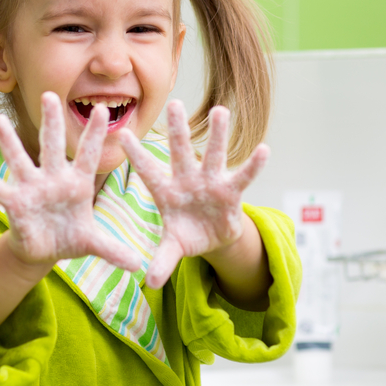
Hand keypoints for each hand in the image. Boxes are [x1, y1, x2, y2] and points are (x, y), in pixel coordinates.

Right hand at [0, 91, 141, 272]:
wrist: (44, 251)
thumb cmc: (70, 238)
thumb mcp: (92, 244)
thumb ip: (112, 250)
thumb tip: (138, 266)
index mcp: (77, 184)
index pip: (87, 154)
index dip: (94, 134)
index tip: (101, 110)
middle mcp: (53, 179)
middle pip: (51, 146)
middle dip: (51, 122)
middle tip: (49, 95)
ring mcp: (32, 189)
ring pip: (20, 161)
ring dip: (9, 142)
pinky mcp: (14, 203)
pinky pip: (0, 189)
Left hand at [118, 100, 268, 288]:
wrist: (211, 238)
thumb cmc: (186, 235)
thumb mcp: (172, 248)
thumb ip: (162, 261)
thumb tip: (148, 283)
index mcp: (166, 191)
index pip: (147, 171)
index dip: (135, 155)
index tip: (121, 134)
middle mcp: (187, 180)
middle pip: (181, 152)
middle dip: (177, 130)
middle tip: (174, 102)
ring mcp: (210, 183)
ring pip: (214, 155)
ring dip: (218, 135)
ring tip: (220, 111)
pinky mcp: (232, 192)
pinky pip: (243, 176)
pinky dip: (253, 165)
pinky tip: (264, 149)